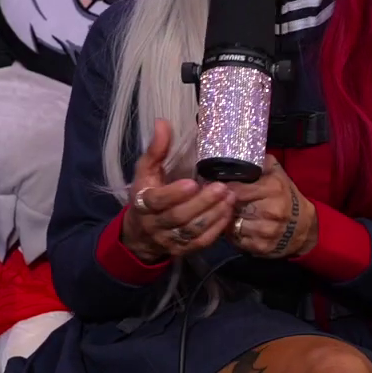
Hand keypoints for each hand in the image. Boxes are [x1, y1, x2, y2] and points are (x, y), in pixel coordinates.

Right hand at [121, 120, 235, 264]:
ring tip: (230, 198)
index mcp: (143, 203)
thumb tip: (162, 122)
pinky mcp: (182, 250)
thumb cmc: (147, 193)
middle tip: (221, 187)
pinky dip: (216, 229)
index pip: (158, 201)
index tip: (193, 182)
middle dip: (202, 203)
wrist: (141, 233)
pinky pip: (201, 242)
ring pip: (192, 231)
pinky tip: (227, 213)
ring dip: (213, 215)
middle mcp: (155, 224)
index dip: (175, 194)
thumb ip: (156, 149)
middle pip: (179, 217)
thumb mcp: (146, 171)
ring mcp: (169, 240)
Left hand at [225, 156, 317, 259]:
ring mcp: (266, 231)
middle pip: (232, 206)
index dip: (222, 187)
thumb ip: (258, 162)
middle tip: (217, 201)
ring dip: (227, 219)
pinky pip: (236, 240)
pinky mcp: (261, 247)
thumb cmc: (286, 196)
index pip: (235, 188)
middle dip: (223, 204)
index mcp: (272, 189)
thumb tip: (236, 153)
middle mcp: (270, 210)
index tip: (214, 186)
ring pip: (232, 224)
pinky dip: (233, 234)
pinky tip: (237, 227)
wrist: (304, 227)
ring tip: (228, 214)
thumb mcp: (277, 174)